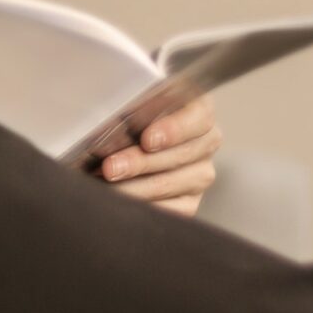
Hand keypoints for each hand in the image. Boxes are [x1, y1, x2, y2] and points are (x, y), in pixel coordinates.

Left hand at [97, 94, 221, 218]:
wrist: (128, 146)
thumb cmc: (131, 118)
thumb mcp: (136, 102)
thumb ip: (136, 105)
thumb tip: (113, 117)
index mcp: (199, 110)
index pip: (199, 118)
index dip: (174, 130)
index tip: (147, 140)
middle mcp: (206, 142)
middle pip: (181, 155)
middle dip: (140, 163)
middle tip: (111, 168)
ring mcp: (200, 174)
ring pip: (170, 184)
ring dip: (134, 187)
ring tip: (106, 185)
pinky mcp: (190, 202)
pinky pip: (169, 210)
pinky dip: (141, 205)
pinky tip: (119, 201)